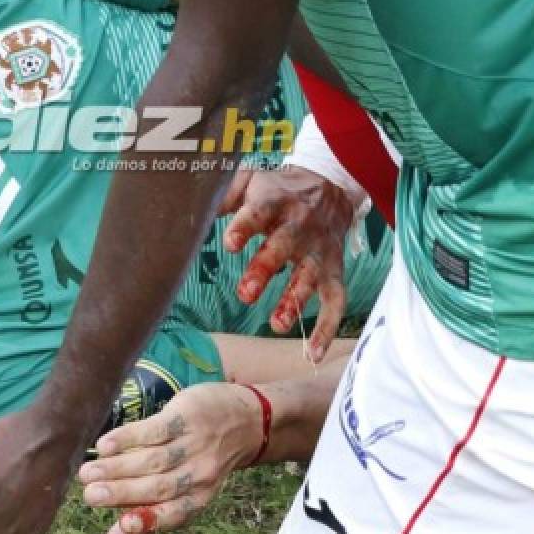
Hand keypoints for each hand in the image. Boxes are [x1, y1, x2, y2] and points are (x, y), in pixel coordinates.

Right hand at [78, 383, 260, 533]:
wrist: (241, 420)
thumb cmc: (196, 465)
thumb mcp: (177, 497)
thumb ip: (140, 524)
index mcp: (196, 500)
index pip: (173, 515)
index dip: (149, 523)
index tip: (124, 526)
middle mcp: (198, 476)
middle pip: (158, 487)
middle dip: (122, 493)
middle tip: (89, 496)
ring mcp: (194, 446)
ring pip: (153, 460)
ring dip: (119, 468)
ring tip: (88, 473)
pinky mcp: (187, 418)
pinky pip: (156, 429)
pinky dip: (129, 438)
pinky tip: (105, 446)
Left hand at [219, 166, 353, 360]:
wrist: (331, 184)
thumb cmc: (278, 188)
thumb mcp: (251, 180)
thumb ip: (224, 194)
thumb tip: (197, 212)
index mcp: (275, 202)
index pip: (258, 213)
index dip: (244, 227)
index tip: (230, 243)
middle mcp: (299, 227)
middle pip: (283, 247)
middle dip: (265, 270)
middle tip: (246, 294)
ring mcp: (319, 251)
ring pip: (310, 277)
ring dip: (295, 301)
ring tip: (277, 324)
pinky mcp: (334, 270)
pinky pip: (336, 300)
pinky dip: (328, 327)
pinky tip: (313, 354)